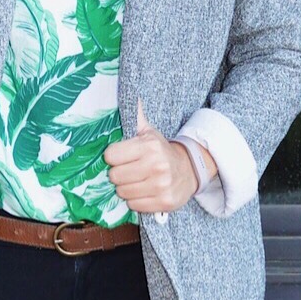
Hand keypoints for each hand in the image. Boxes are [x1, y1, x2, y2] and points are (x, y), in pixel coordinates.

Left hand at [103, 96, 199, 214]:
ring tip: (138, 181)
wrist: (190, 170)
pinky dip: (136, 201)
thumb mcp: (149, 132)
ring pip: (123, 193)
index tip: (121, 157)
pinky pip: (134, 206)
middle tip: (130, 170)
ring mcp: (161, 186)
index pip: (111, 156)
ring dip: (127, 189)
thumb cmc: (161, 151)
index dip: (113, 157)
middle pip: (115, 176)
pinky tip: (145, 191)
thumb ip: (135, 115)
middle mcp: (156, 166)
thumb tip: (130, 93)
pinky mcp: (164, 203)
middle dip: (119, 174)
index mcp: (150, 146)